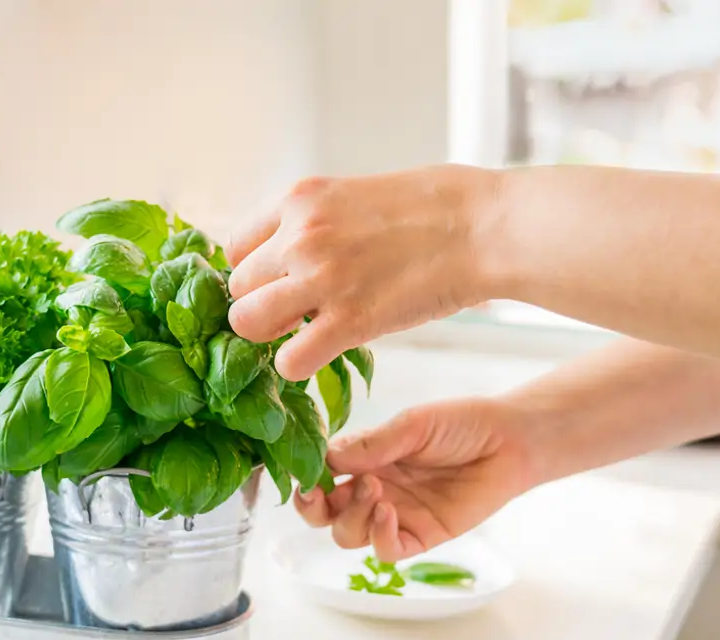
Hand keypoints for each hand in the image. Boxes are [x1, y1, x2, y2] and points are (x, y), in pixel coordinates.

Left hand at [224, 165, 500, 380]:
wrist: (484, 226)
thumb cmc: (435, 206)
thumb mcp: (356, 193)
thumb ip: (316, 222)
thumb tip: (293, 253)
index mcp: (299, 199)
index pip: (235, 248)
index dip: (255, 273)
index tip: (279, 283)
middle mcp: (299, 236)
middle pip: (237, 289)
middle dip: (262, 304)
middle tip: (296, 313)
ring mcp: (320, 279)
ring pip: (247, 323)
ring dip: (270, 336)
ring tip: (303, 333)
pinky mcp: (349, 321)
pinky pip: (289, 361)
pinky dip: (298, 366)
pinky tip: (322, 354)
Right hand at [295, 398, 546, 562]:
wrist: (510, 441)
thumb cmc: (461, 424)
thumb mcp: (412, 425)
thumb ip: (371, 444)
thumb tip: (326, 457)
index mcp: (364, 459)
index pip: (319, 475)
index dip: (306, 477)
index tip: (303, 472)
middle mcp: (372, 489)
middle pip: (324, 514)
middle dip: (312, 507)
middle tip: (319, 493)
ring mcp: (396, 515)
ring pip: (348, 535)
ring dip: (351, 516)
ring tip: (375, 490)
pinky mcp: (422, 536)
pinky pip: (386, 551)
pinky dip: (378, 536)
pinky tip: (388, 512)